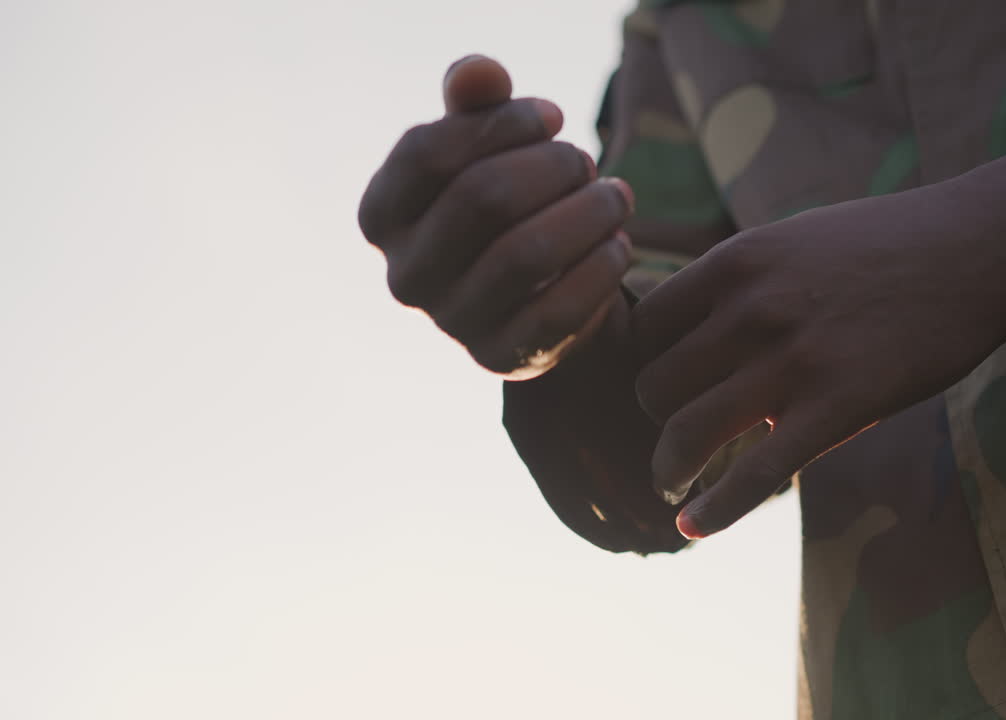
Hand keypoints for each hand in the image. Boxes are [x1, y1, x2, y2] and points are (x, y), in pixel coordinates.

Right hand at [358, 55, 634, 378]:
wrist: (532, 295)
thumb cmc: (504, 203)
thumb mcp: (485, 146)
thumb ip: (476, 101)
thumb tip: (479, 74)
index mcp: (382, 214)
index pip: (428, 153)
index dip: (502, 123)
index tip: (553, 117)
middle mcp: (404, 274)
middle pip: (482, 198)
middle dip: (552, 167)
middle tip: (586, 162)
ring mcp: (451, 322)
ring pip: (526, 255)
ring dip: (587, 213)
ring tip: (616, 197)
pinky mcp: (503, 357)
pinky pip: (560, 311)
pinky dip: (600, 268)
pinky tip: (618, 244)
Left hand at [632, 153, 1005, 538]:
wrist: (979, 249)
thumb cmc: (883, 245)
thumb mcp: (791, 238)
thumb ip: (737, 282)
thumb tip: (689, 328)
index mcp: (735, 261)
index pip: (645, 327)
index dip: (646, 362)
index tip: (667, 382)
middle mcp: (751, 309)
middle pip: (655, 385)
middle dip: (659, 416)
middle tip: (679, 434)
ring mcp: (793, 361)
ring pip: (687, 432)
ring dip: (669, 467)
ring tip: (672, 482)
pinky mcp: (838, 408)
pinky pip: (755, 474)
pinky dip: (714, 509)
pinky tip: (692, 526)